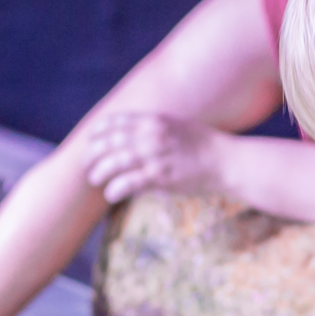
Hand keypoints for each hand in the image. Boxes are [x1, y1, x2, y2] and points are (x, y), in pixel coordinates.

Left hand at [83, 112, 226, 202]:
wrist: (227, 161)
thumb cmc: (205, 145)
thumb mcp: (178, 126)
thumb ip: (155, 128)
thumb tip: (135, 135)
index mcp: (153, 120)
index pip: (114, 122)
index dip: (97, 132)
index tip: (91, 140)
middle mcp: (150, 135)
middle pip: (108, 142)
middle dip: (92, 154)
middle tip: (87, 165)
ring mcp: (154, 156)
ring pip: (113, 162)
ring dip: (99, 172)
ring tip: (95, 179)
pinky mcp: (160, 177)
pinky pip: (128, 183)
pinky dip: (115, 189)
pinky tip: (111, 194)